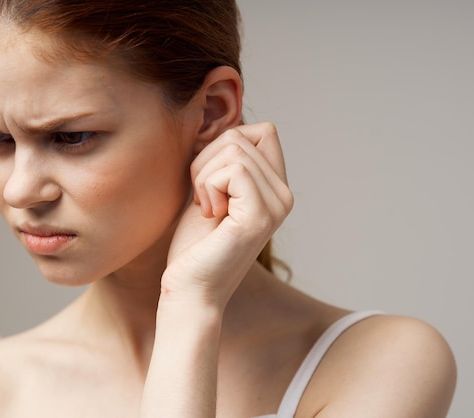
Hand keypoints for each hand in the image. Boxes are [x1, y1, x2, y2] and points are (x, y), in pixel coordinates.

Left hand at [162, 122, 292, 308]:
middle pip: (242, 134)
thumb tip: (219, 124)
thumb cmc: (194, 246)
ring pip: (234, 148)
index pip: (262, 130)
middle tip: (203, 199)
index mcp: (274, 188)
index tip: (209, 181)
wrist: (189, 289)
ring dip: (203, 176)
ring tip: (207, 208)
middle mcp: (284, 195)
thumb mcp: (209, 191)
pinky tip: (210, 214)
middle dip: (206, 160)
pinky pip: (233, 169)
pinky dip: (207, 186)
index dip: (224, 144)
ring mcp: (276, 206)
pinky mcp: (260, 216)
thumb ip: (222, 161)